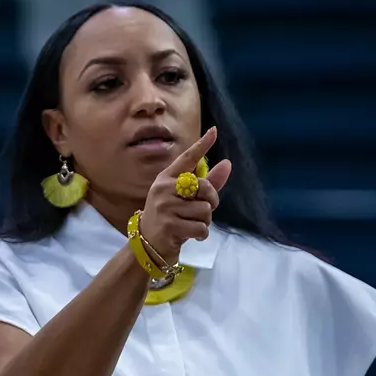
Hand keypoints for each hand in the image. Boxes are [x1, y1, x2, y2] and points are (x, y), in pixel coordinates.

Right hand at [137, 127, 231, 261]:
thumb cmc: (170, 217)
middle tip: (204, 211)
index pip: (187, 158)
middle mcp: (164, 188)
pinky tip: (192, 235)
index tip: (214, 131)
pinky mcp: (170, 225)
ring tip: (192, 224)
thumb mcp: (186, 198)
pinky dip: (201, 234)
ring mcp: (166, 207)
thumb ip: (208, 182)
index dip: (202, 145)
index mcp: (167, 178)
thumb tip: (227, 163)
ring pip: (205, 210)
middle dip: (211, 201)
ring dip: (205, 221)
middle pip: (204, 187)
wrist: (148, 244)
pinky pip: (201, 227)